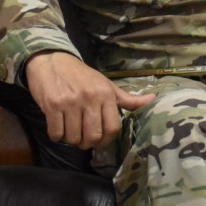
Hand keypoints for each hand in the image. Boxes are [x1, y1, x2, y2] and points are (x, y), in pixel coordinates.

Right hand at [24, 51, 152, 148]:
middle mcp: (90, 99)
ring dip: (71, 140)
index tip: (100, 141)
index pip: (112, 128)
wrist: (52, 61)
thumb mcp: (107, 85)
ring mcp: (70, 102)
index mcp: (106, 95)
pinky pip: (56, 132)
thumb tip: (153, 100)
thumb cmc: (82, 76)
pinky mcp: (52, 105)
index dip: (106, 140)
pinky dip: (57, 136)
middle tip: (84, 140)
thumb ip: (128, 98)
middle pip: (93, 136)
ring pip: (74, 137)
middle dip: (88, 144)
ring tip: (70, 132)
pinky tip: (58, 128)